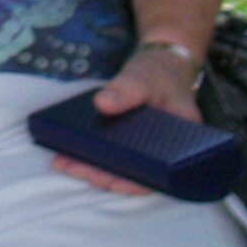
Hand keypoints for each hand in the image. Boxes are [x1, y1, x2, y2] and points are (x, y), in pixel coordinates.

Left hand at [50, 44, 200, 194]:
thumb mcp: (144, 77)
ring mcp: (148, 150)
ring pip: (123, 169)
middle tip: (73, 167)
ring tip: (63, 162)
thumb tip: (102, 104)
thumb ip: (127, 89)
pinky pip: (115, 155)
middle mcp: (167, 153)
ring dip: (94, 168)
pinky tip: (69, 152)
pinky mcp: (131, 143)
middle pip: (136, 175)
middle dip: (103, 176)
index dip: (133, 181)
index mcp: (182, 144)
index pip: (159, 173)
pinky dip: (95, 155)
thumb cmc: (160, 73)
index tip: (107, 179)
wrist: (162, 64)